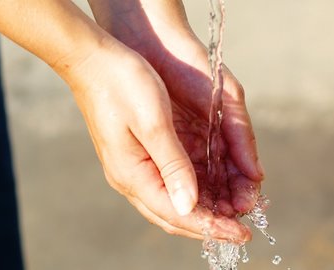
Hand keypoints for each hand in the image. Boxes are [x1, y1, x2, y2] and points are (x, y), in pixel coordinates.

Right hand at [90, 0, 265, 215]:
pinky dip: (192, 192)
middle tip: (240, 231)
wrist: (92, 59)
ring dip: (203, 210)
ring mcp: (132, 167)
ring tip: (232, 212)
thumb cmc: (122, 83)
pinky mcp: (137, 155)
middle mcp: (130, 178)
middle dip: (209, 225)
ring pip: (172, 202)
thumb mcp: (154, 123)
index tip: (241, 236)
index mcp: (133, 174)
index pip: (177, 214)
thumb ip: (173, 166)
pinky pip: (168, 184)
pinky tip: (211, 190)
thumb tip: (189, 206)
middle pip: (174, 215)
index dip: (212, 227)